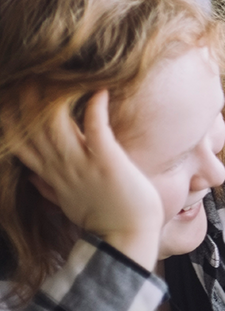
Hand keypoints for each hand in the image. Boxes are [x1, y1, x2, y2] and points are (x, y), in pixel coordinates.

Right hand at [9, 90, 162, 267]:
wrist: (127, 238)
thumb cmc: (103, 216)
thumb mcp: (66, 200)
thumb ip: (48, 185)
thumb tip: (30, 177)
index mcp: (51, 175)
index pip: (19, 143)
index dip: (8, 119)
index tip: (6, 96)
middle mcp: (61, 168)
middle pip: (31, 129)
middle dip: (23, 101)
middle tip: (23, 74)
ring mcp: (83, 165)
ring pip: (56, 127)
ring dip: (53, 99)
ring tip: (52, 72)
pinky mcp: (108, 163)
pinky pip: (97, 131)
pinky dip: (96, 110)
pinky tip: (98, 90)